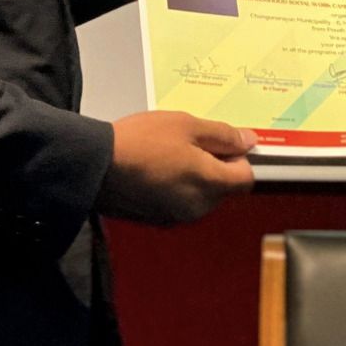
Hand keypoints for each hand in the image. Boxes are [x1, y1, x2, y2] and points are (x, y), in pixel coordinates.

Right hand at [96, 111, 255, 224]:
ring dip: (194, 178)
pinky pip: (179, 203)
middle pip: (224, 188)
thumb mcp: (187, 125)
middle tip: (188, 142)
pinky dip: (175, 189)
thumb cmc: (142, 140)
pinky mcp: (157, 220)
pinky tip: (154, 170)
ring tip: (167, 154)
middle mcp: (200, 207)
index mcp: (212, 184)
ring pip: (201, 196)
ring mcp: (178, 217)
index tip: (218, 142)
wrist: (96, 165)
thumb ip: (223, 135)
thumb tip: (249, 141)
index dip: (238, 157)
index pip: (246, 178)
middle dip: (214, 166)